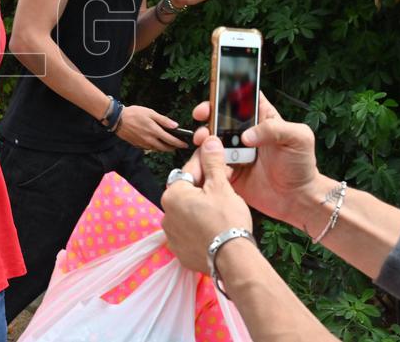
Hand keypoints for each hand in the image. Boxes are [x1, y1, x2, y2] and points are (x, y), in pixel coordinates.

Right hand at [115, 105, 187, 150]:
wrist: (117, 119)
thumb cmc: (134, 113)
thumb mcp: (150, 113)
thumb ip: (163, 120)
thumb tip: (176, 126)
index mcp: (154, 131)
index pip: (171, 140)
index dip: (179, 143)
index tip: (185, 144)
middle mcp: (149, 140)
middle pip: (165, 148)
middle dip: (173, 148)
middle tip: (178, 146)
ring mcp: (143, 144)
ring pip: (157, 149)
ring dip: (164, 148)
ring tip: (168, 145)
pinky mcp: (137, 145)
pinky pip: (149, 148)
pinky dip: (155, 147)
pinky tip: (156, 142)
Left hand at [162, 136, 252, 272]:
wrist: (233, 259)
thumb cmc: (226, 220)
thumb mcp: (221, 186)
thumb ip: (212, 163)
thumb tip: (209, 141)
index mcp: (172, 195)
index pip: (189, 171)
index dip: (206, 164)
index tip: (216, 158)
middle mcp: (166, 214)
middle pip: (188, 193)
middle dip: (205, 187)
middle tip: (224, 184)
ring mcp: (172, 235)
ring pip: (188, 213)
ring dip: (201, 208)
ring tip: (221, 209)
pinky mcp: (180, 251)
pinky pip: (189, 233)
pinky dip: (199, 228)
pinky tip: (215, 227)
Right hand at [191, 93, 323, 225]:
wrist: (296, 199)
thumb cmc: (302, 166)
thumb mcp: (299, 138)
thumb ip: (274, 129)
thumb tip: (247, 135)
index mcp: (262, 120)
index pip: (242, 99)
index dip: (228, 93)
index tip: (217, 95)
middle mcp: (245, 133)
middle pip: (220, 116)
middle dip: (208, 113)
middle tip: (202, 114)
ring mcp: (235, 151)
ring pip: (212, 139)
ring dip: (204, 137)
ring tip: (204, 140)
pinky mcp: (228, 169)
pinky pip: (211, 162)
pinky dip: (205, 160)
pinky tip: (209, 161)